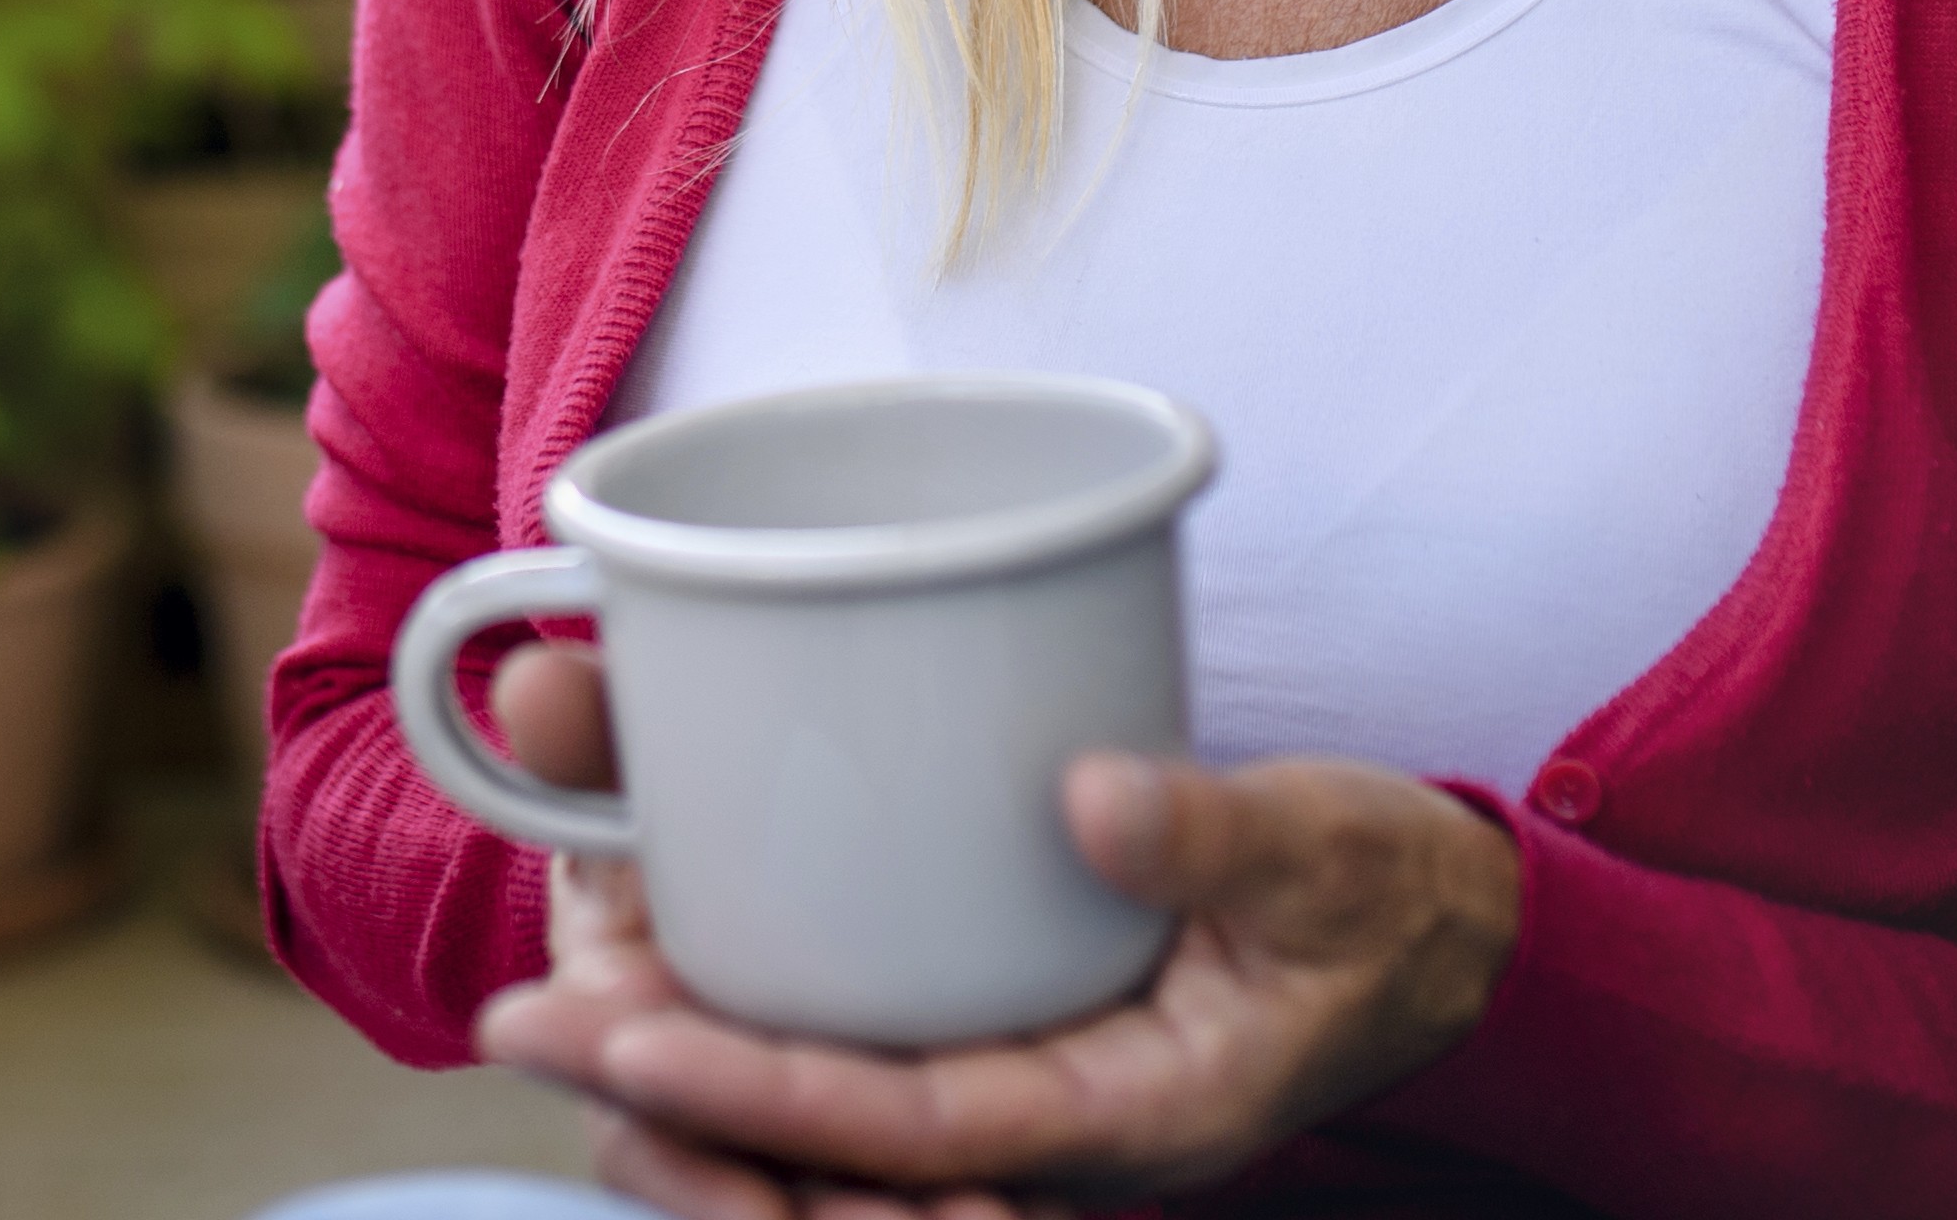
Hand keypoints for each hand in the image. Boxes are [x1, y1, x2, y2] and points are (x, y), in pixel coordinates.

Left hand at [467, 643, 1522, 1214]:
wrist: (1434, 936)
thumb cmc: (1383, 900)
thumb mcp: (1336, 856)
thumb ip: (1224, 835)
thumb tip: (1086, 796)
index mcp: (1125, 1118)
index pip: (905, 1130)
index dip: (757, 1092)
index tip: (627, 1034)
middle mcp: (1043, 1128)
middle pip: (820, 1159)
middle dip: (663, 1102)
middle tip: (522, 1013)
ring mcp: (1010, 1084)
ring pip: (813, 1131)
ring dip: (678, 1077)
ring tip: (547, 999)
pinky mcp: (991, 1030)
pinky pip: (848, 1065)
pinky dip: (745, 1026)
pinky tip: (655, 956)